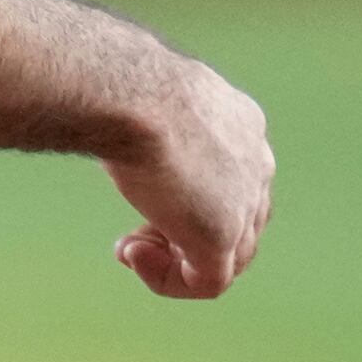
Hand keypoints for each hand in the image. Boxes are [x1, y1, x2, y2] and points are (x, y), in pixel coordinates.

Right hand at [104, 62, 271, 298]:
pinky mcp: (221, 237)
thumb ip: (146, 110)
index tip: (143, 193)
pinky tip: (132, 257)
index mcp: (242, 122)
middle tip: (135, 235)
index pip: (235, 177)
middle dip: (182, 233)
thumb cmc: (119, 79)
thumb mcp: (145, 91)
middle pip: (238, 221)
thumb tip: (106, 100)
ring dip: (174, 260)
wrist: (128, 90)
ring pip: (226, 257)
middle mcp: (255, 162)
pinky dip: (168, 280)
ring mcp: (243, 203)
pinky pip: (207, 282)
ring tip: (131, 250)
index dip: (188, 196)